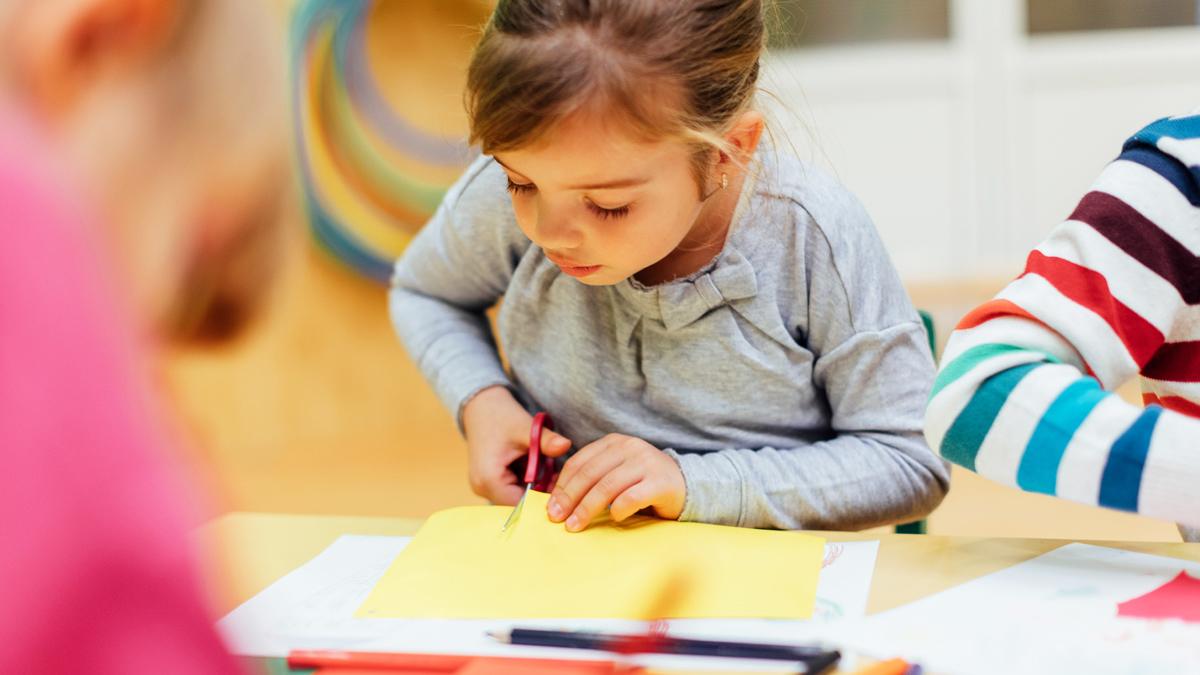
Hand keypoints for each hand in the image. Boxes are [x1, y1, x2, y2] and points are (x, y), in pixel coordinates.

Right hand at [460, 386, 570, 504]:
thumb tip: (567, 445)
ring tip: (549, 469)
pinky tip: (538, 467)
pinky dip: (528, 482)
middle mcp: (483, 488)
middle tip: (559, 476)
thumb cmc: (500, 416)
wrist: (481, 407)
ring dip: (535, 487)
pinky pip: (513, 490)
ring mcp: (485, 487)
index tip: (563, 488)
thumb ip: (546, 440)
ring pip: (518, 498)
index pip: (521, 505)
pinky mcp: (490, 483)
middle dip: (541, 492)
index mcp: (489, 480)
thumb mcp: (525, 428)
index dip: (543, 500)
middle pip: (519, 504)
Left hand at [546, 434, 685, 531]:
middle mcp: (630, 447)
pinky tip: (613, 518)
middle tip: (557, 518)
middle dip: (569, 498)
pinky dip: (618, 509)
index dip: (562, 485)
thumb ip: (593, 478)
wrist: (686, 485)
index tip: (551, 506)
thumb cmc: (643, 483)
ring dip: (587, 508)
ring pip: (607, 486)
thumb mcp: (616, 472)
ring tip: (575, 525)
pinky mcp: (661, 482)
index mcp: (614, 442)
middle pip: (590, 474)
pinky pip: (632, 497)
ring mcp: (647, 463)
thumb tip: (558, 501)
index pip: (579, 462)